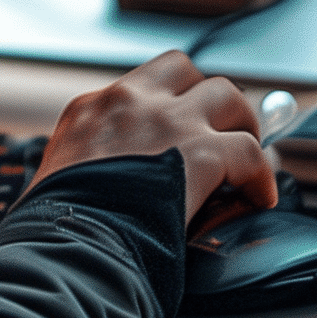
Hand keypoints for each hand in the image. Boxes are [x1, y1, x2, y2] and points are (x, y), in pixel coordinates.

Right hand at [27, 52, 277, 222]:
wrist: (67, 247)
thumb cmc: (58, 227)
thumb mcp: (56, 180)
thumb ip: (86, 168)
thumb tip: (108, 189)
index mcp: (90, 110)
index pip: (138, 88)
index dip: (165, 109)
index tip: (176, 133)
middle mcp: (129, 102)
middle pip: (184, 71)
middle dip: (205, 99)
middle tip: (216, 133)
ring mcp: (167, 122)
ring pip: (227, 96)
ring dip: (241, 126)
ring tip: (244, 160)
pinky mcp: (200, 153)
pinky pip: (250, 152)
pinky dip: (260, 177)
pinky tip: (257, 197)